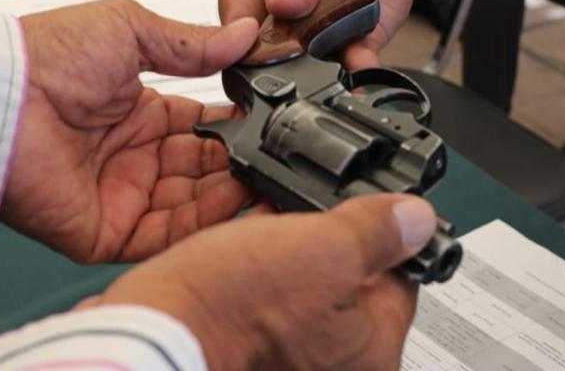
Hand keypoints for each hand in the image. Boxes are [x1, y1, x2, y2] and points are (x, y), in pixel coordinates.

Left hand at [2, 0, 258, 262]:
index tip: (271, 117)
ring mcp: (119, 197)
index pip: (201, 128)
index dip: (235, 125)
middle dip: (240, 162)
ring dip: (230, 192)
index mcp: (136, 112)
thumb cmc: (49, 54)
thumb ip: (193, 43)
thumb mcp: (131, 29)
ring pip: (192, 206)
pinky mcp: (105, 233)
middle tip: (278, 151)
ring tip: (267, 172)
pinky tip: (235, 196)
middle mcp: (131, 157)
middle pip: (202, 170)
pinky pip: (165, 235)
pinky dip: (203, 222)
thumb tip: (247, 36)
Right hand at [78, 194, 436, 369]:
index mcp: (370, 354)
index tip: (355, 210)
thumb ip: (377, 232)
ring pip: (303, 289)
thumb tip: (417, 220)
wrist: (148, 338)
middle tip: (295, 221)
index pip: (399, 278)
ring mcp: (288, 365)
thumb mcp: (319, 247)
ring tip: (260, 235)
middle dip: (323, 243)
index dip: (376, 233)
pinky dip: (254, 277)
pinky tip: (234, 258)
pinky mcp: (249, 355)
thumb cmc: (226, 310)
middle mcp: (333, 368)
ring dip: (285, 254)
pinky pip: (265, 305)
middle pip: (349, 283)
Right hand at [216, 0, 436, 68]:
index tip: (263, 40)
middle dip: (284, 59)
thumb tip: (282, 3)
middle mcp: (275, 11)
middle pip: (266, 52)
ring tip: (332, 55)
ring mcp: (312, 29)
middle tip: (302, 49)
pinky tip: (361, 63)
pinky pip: (349, 64)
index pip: (233, 21)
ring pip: (307, 65)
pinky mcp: (350, 38)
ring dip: (319, 66)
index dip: (243, 37)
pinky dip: (356, 67)